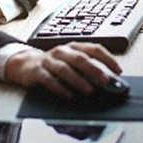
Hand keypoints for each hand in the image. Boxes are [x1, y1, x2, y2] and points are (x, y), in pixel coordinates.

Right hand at [4, 43, 120, 98]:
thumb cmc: (53, 64)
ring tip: (89, 91)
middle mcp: (62, 51)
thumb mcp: (70, 61)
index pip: (94, 48)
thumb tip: (107, 81)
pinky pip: (49, 79)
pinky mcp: (37, 71)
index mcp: (74, 47)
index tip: (118, 70)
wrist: (24, 63)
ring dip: (79, 80)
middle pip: (80, 58)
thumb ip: (86, 68)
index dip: (108, 59)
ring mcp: (49, 60)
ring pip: (65, 69)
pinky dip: (59, 88)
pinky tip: (68, 95)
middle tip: (105, 80)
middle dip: (95, 69)